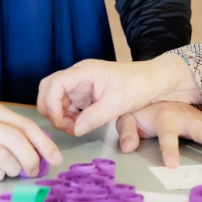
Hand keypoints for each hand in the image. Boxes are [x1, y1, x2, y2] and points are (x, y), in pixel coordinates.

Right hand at [0, 100, 62, 181]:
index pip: (25, 125)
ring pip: (5, 158)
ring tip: (12, 170)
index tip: (55, 158)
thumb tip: (36, 146)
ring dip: (15, 169)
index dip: (44, 143)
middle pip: (17, 141)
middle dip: (32, 159)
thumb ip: (6, 126)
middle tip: (34, 170)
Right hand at [37, 54, 201, 136]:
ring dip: (59, 116)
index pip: (54, 84)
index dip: (51, 104)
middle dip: (51, 110)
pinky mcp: (85, 94)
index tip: (59, 121)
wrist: (153, 82)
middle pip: (48, 90)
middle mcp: (78, 76)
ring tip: (75, 128)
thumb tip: (75, 130)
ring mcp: (80, 85)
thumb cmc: (137, 85)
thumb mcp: (117, 103)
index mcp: (84, 71)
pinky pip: (67, 105)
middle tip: (66, 127)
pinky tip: (79, 125)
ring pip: (56, 100)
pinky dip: (68, 117)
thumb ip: (94, 117)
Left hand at [116, 102, 201, 167]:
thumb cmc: (141, 110)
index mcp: (165, 117)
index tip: (172, 165)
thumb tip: (127, 147)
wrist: (154, 90)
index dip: (169, 149)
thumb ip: (126, 131)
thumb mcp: (127, 117)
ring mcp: (198, 117)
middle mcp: (185, 116)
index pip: (167, 134)